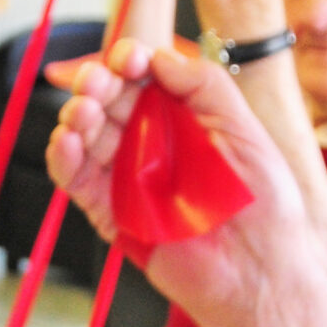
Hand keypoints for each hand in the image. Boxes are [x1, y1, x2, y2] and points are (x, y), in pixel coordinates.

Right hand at [48, 42, 321, 313]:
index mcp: (181, 117)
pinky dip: (63, 160)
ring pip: (86, 136)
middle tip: (97, 83)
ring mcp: (127, 176)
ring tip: (80, 112)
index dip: (129, 61)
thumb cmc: (263, 205)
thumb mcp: (243, 128)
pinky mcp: (111, 213)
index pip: (142, 77)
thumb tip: (159, 56)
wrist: (260, 271)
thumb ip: (203, 86)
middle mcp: (150, 142)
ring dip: (75, 116)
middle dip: (97, 85)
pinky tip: (66, 143)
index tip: (128, 58)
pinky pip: (77, 181)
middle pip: (108, 100)